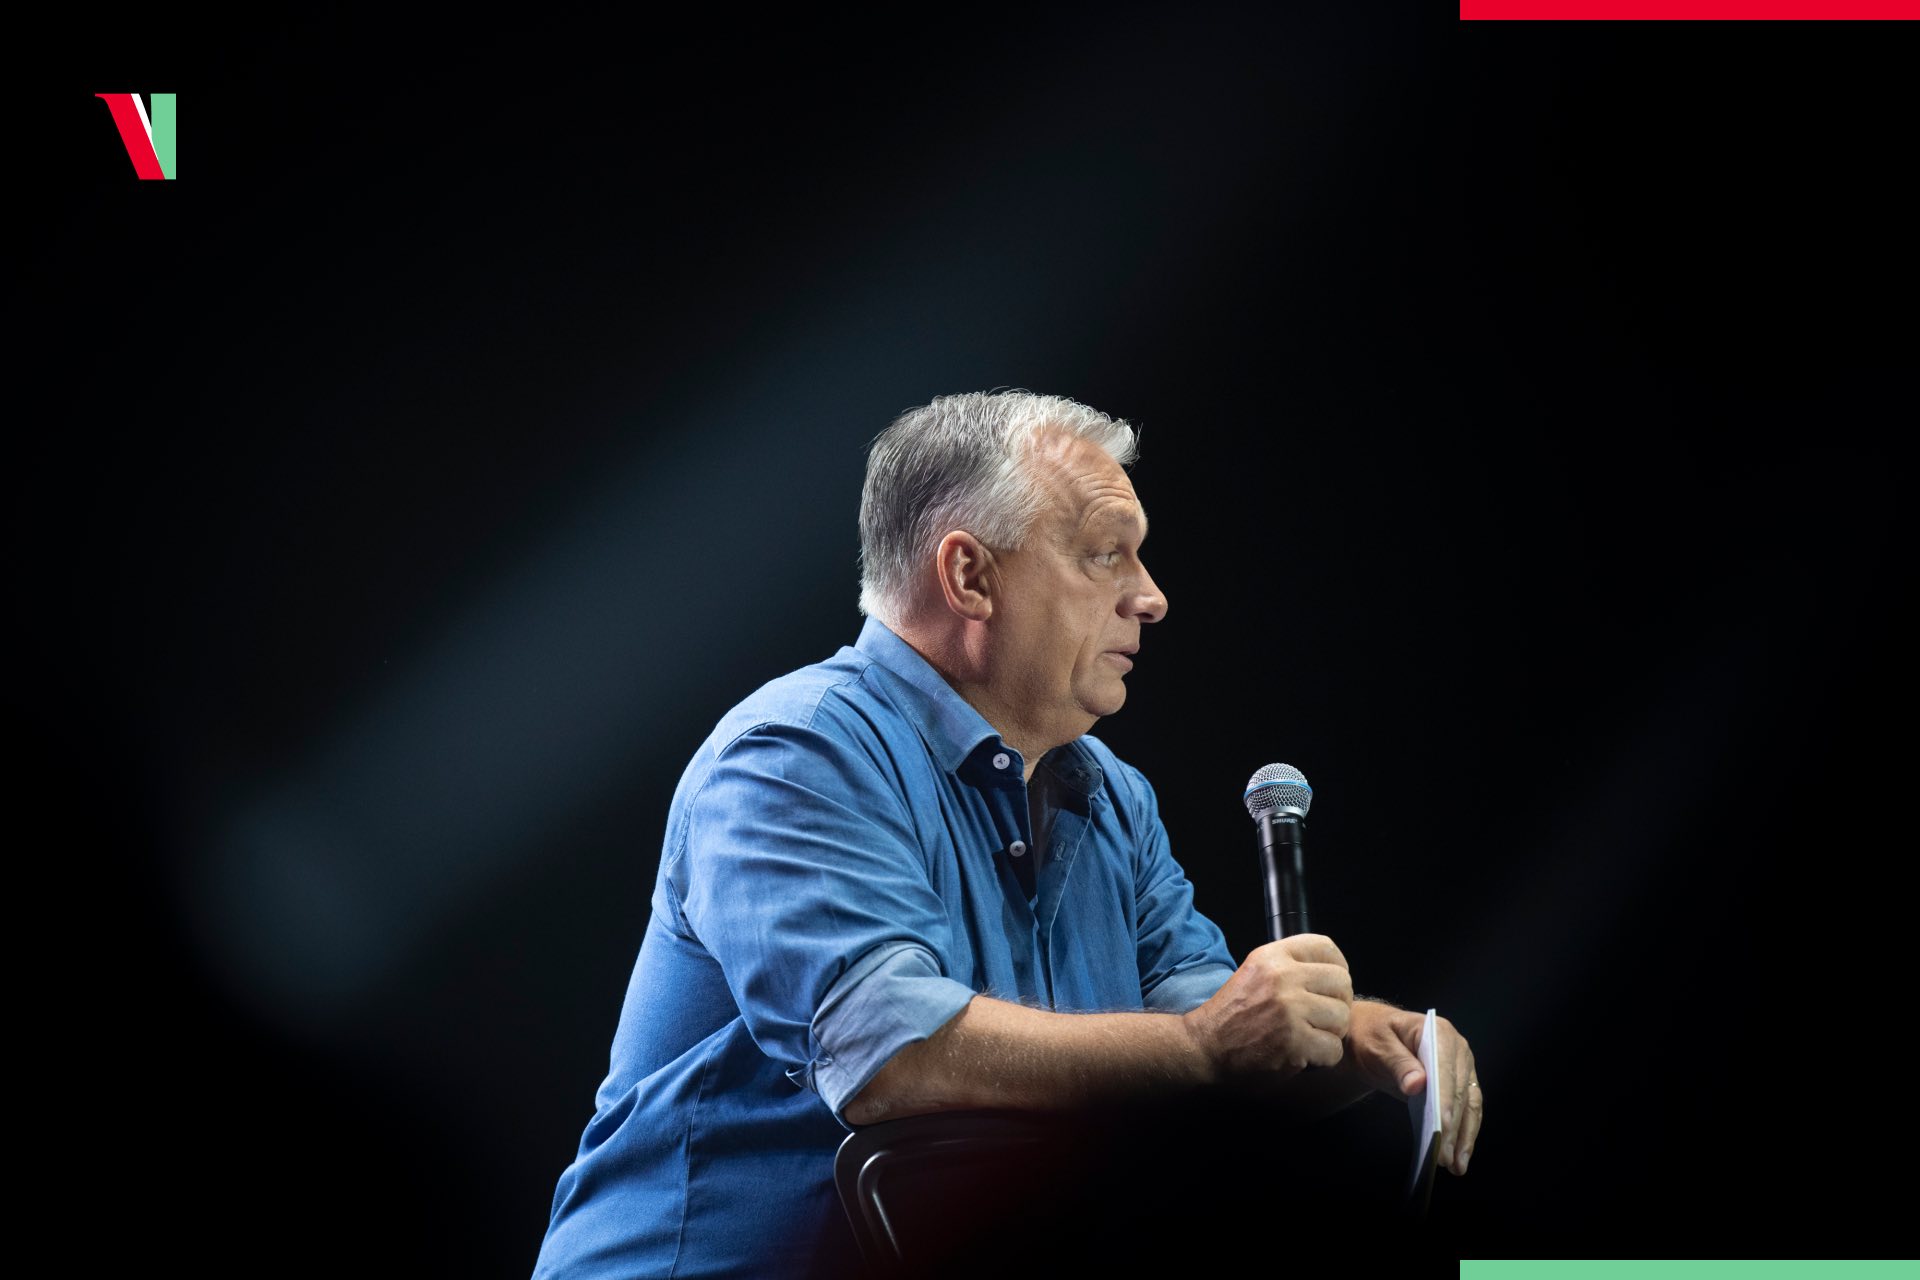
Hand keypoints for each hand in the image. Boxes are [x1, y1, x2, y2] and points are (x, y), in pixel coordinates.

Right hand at [1182, 934, 1351, 1084]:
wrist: (1204, 1046)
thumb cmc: (1232, 1015)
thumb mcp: (1255, 972)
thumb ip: (1288, 967)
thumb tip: (1332, 972)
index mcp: (1272, 957)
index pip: (1326, 947)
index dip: (1338, 966)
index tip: (1333, 985)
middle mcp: (1283, 978)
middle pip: (1342, 983)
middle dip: (1338, 1004)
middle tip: (1323, 1018)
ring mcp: (1290, 1010)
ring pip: (1342, 1018)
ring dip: (1331, 1033)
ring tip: (1311, 1037)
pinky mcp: (1295, 1042)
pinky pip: (1334, 1049)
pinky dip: (1323, 1058)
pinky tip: (1305, 1056)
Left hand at [1341, 1003, 1480, 1175]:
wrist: (1373, 1034)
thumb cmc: (1373, 1035)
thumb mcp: (1377, 1045)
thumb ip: (1396, 1062)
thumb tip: (1417, 1085)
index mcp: (1439, 1032)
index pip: (1446, 1070)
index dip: (1445, 1099)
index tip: (1443, 1126)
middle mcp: (1457, 1050)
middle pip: (1460, 1092)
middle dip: (1454, 1127)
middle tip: (1445, 1156)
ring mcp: (1461, 1068)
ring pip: (1469, 1106)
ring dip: (1464, 1137)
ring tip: (1457, 1166)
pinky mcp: (1458, 1085)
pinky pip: (1466, 1111)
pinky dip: (1463, 1133)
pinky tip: (1457, 1155)